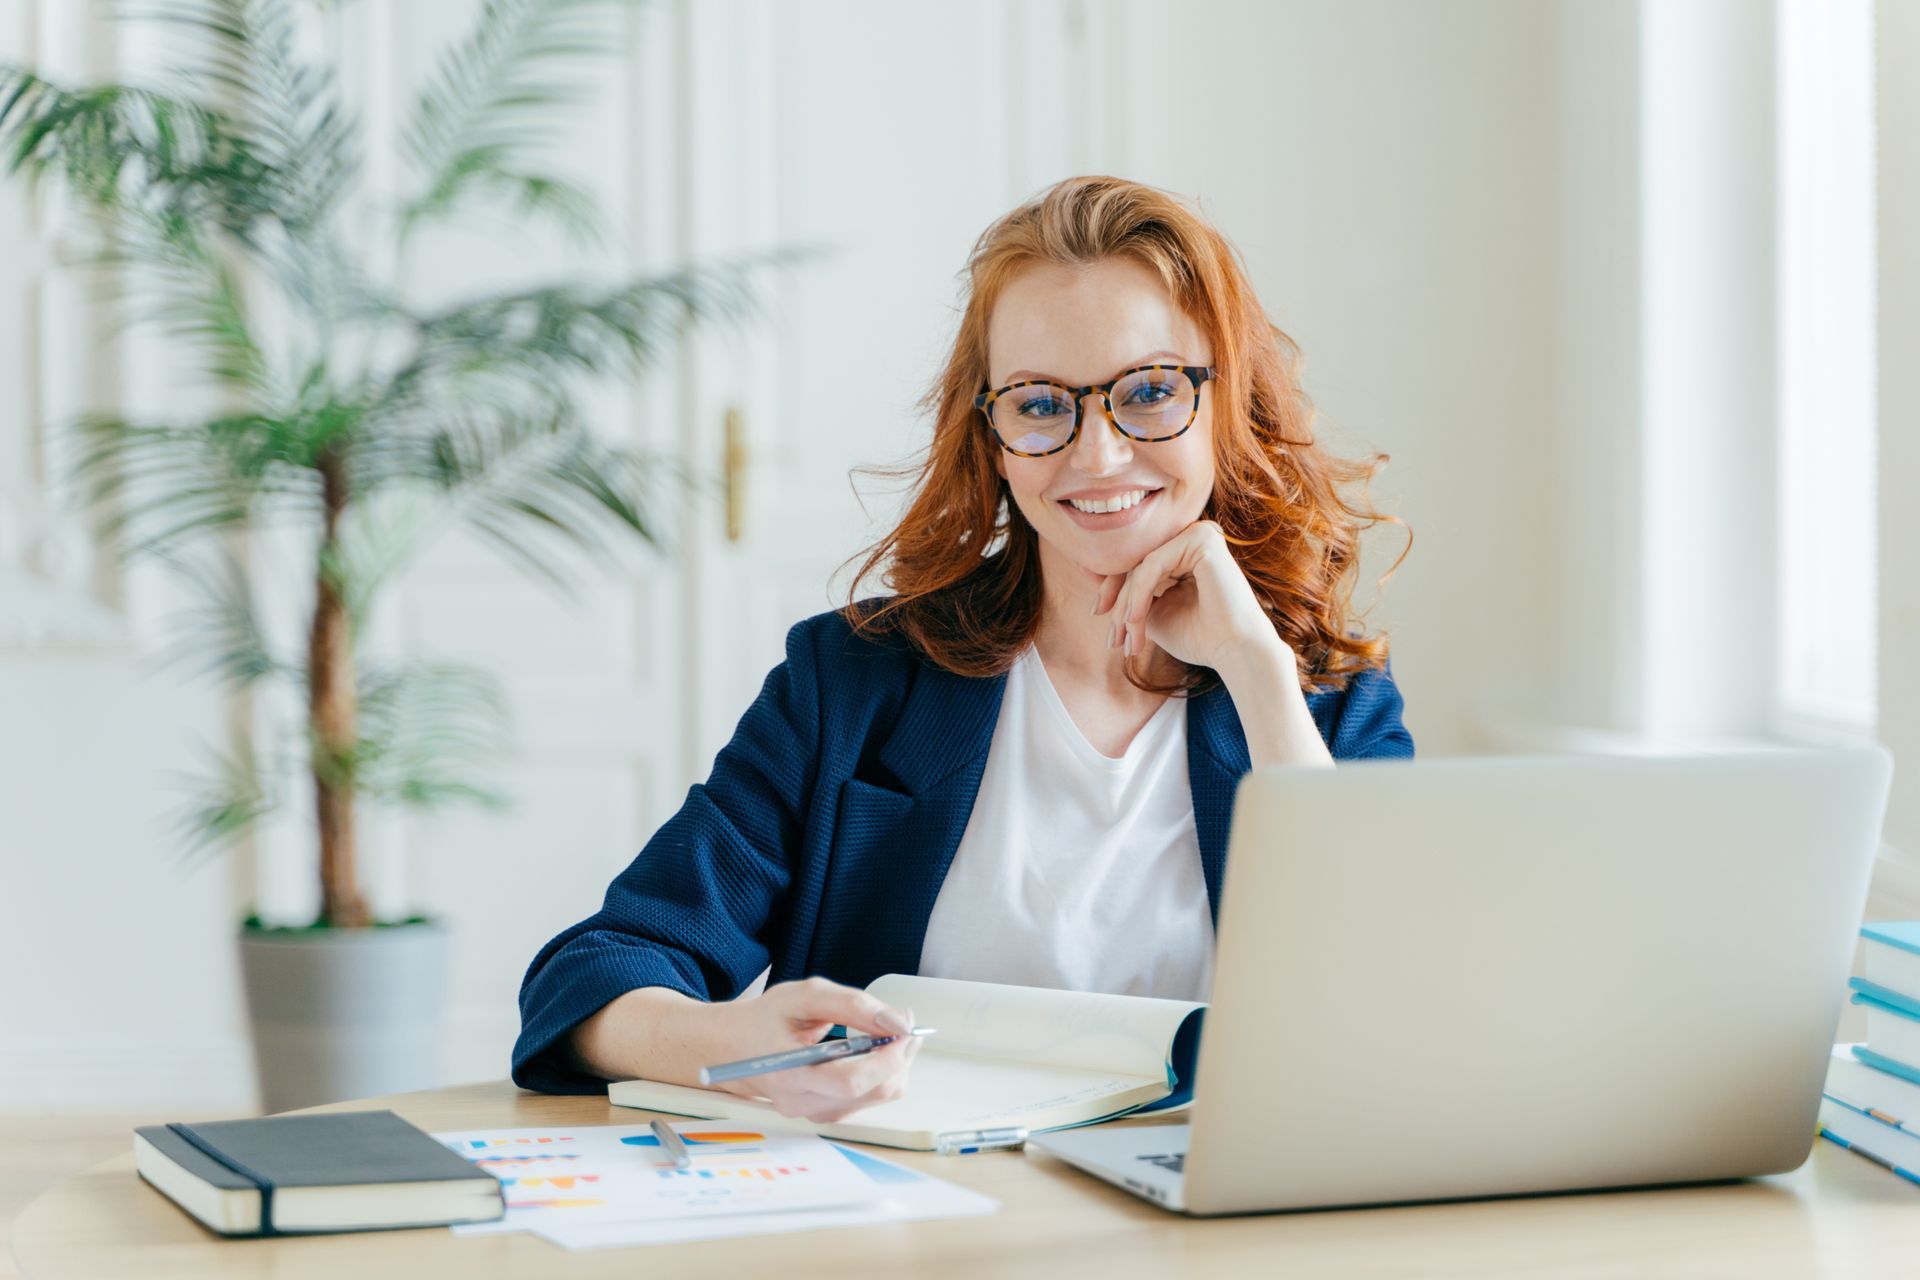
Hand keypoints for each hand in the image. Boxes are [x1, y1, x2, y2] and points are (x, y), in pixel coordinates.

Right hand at [704, 977, 921, 1122]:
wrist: (736, 1046)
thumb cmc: (766, 1019)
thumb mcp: (805, 995)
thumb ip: (851, 1005)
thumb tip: (896, 1022)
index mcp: (790, 1074)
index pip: (851, 1081)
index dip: (887, 1058)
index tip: (904, 1030)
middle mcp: (801, 1103)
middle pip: (872, 1092)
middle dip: (899, 1057)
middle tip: (903, 1025)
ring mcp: (814, 1113)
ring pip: (877, 1097)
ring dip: (894, 1065)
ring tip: (888, 1033)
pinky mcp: (825, 1113)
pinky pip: (868, 1098)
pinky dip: (881, 1074)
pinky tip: (874, 1051)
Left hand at [1093, 519, 1287, 674]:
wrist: (1235, 652)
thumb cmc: (1199, 638)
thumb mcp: (1153, 614)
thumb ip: (1131, 596)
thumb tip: (1096, 581)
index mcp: (1185, 553)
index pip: (1138, 564)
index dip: (1113, 589)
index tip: (1097, 615)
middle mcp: (1193, 538)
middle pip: (1136, 563)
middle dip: (1116, 601)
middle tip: (1111, 637)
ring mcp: (1198, 534)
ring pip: (1141, 566)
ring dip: (1127, 605)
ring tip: (1126, 639)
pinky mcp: (1202, 538)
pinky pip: (1153, 564)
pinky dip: (1139, 595)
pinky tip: (1134, 620)